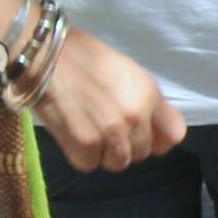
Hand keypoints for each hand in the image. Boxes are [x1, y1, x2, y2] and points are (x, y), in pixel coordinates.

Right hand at [33, 15, 185, 173]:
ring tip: (87, 128)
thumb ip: (143, 100)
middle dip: (125, 144)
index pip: (174, 136)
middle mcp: (136, 116)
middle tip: (103, 125)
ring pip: (117, 163)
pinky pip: (89, 164)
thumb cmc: (82, 55)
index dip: (157, 138)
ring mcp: (111, 133)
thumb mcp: (126, 72)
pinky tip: (71, 132)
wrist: (44, 52)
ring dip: (103, 152)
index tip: (143, 134)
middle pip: (141, 153)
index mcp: (150, 94)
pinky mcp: (83, 144)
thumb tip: (151, 128)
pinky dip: (80, 154)